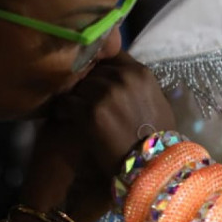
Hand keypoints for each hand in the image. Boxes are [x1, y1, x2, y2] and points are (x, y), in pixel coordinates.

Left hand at [20, 52, 176, 221]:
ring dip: (73, 97)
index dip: (101, 66)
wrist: (151, 166)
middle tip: (81, 98)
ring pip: (77, 86)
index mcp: (140, 73)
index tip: (96, 78)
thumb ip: (139, 86)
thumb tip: (124, 79)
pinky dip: (63, 111)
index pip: (112, 54)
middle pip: (91, 70)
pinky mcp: (90, 112)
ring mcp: (105, 93)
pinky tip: (66, 119)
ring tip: (72, 110)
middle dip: (86, 83)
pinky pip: (66, 104)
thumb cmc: (158, 138)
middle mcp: (123, 78)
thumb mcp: (157, 103)